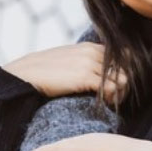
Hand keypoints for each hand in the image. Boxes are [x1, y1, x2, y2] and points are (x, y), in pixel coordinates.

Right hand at [1, 42, 126, 102]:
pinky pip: (111, 88)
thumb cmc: (47, 71)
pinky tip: (103, 103)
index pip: (122, 58)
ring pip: (122, 79)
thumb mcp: (69, 60)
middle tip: (115, 97)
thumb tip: (101, 75)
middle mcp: (92, 53)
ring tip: (109, 101)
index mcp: (90, 47)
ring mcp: (89, 63)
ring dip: (119, 92)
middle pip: (125, 69)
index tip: (116, 87)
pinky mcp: (84, 76)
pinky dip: (111, 97)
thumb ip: (86, 62)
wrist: (25, 74)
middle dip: (124, 85)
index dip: (123, 74)